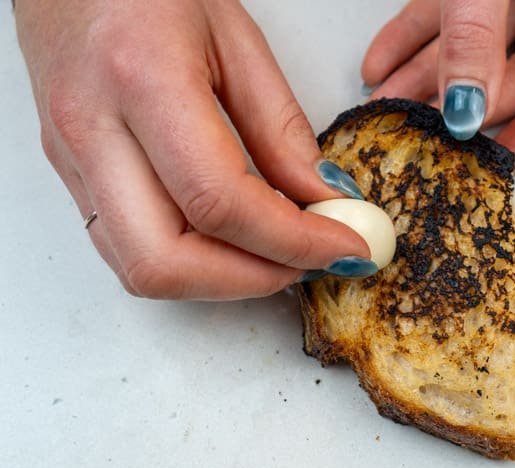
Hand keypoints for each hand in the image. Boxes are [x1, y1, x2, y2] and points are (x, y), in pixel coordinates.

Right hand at [15, 0, 371, 299]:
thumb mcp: (237, 40)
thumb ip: (280, 129)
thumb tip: (321, 199)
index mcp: (140, 79)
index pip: (221, 202)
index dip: (293, 241)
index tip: (345, 246)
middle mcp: (91, 130)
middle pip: (167, 261)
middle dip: (253, 279)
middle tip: (311, 263)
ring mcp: (72, 160)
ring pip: (141, 271)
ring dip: (222, 281)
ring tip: (279, 256)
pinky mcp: (71, 176)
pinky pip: (127, 251)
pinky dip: (191, 265)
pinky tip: (233, 243)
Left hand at [361, 0, 514, 166]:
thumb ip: (479, 39)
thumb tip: (464, 109)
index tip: (501, 159)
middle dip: (463, 102)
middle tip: (421, 132)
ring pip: (480, 43)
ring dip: (429, 74)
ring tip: (385, 104)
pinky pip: (453, 10)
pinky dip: (417, 34)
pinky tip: (383, 62)